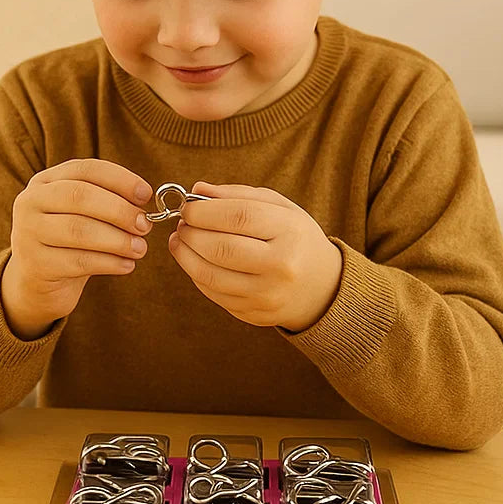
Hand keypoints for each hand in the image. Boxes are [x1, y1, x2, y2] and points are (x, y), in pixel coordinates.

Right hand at [1, 159, 152, 338]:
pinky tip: (127, 265)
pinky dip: (109, 263)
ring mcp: (28, 233)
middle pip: (80, 196)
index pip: (85, 169)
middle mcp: (30, 202)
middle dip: (120, 210)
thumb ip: (108, 202)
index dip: (119, 179)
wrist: (38, 281)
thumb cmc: (70, 241)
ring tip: (140, 248)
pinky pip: (79, 261)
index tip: (146, 194)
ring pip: (80, 230)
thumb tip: (143, 205)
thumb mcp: (83, 215)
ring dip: (118, 240)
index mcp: (45, 181)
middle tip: (145, 225)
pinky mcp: (36, 265)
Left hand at [168, 182, 342, 331]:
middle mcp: (281, 266)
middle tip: (182, 223)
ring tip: (181, 240)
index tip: (188, 207)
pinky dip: (196, 274)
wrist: (321, 287)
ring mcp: (267, 294)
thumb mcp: (279, 208)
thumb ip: (238, 195)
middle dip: (191, 233)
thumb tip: (197, 190)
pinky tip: (194, 260)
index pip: (239, 216)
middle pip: (221, 248)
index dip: (204, 211)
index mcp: (290, 232)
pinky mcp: (253, 313)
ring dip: (185, 255)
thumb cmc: (295, 238)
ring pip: (210, 275)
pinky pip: (213, 293)